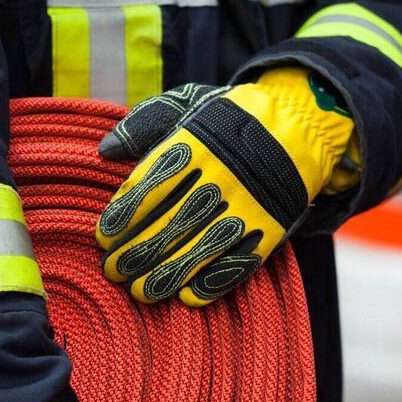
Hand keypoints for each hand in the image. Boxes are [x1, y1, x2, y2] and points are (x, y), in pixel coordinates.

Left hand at [96, 67, 356, 305]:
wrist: (297, 125)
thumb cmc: (226, 121)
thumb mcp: (185, 105)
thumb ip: (143, 125)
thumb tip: (105, 150)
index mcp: (194, 144)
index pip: (151, 185)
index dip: (124, 216)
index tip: (104, 238)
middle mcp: (220, 176)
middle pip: (172, 222)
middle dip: (138, 252)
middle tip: (113, 271)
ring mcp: (248, 204)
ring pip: (202, 247)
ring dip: (168, 274)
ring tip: (141, 291)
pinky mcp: (271, 227)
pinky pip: (241, 261)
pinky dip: (215, 282)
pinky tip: (188, 296)